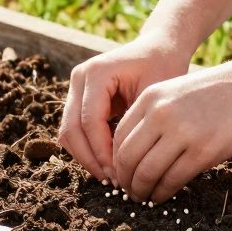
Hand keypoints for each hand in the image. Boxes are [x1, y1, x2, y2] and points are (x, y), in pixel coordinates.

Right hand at [57, 34, 191, 181]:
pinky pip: (75, 130)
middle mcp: (79, 78)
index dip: (102, 152)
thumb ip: (134, 127)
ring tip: (112, 176)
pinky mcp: (78, 97)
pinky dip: (88, 149)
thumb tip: (123, 166)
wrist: (159, 48)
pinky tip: (109, 163)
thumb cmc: (163, 68)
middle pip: (71, 130)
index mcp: (96, 73)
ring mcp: (75, 87)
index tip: (121, 174)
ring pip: (68, 133)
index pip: (90, 122)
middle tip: (113, 182)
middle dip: (91, 160)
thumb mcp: (154, 97)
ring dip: (87, 157)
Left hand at [112, 59, 231, 202]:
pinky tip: (162, 196)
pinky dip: (162, 193)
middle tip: (128, 191)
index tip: (120, 172)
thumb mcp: (178, 92)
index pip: (118, 136)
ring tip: (143, 197)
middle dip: (124, 180)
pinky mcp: (203, 151)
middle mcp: (161, 113)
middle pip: (127, 157)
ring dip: (141, 190)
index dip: (116, 160)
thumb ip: (155, 115)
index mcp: (151, 97)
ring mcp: (182, 132)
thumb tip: (135, 152)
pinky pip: (172, 180)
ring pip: (146, 172)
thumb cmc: (220, 91)